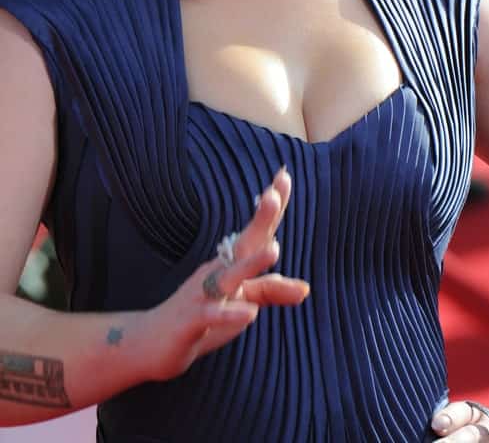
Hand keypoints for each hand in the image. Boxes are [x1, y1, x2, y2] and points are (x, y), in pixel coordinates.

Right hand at [136, 166, 308, 381]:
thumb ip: (269, 292)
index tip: (284, 174)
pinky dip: (229, 314)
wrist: (152, 344)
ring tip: (274, 250)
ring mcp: (202, 294)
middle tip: (273, 196)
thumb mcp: (239, 302)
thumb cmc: (201, 319)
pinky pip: (212, 315)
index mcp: (230, 264)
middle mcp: (217, 272)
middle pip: (243, 243)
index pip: (256, 233)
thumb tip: (305, 289)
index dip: (271, 207)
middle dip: (260, 220)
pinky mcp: (192, 321)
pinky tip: (249, 313)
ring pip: (228, 277)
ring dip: (251, 263)